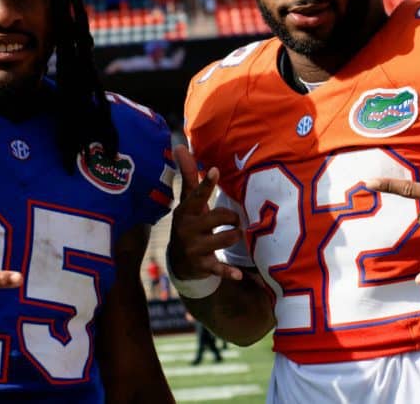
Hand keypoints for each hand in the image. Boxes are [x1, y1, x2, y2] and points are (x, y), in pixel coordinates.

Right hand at [166, 145, 243, 281]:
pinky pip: (219, 267)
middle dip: (233, 218)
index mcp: (186, 211)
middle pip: (219, 218)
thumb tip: (179, 145)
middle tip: (236, 220)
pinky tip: (239, 274)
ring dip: (236, 236)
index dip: (206, 183)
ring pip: (225, 239)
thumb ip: (189, 176)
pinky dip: (229, 271)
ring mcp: (194, 248)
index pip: (196, 195)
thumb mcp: (188, 202)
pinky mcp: (201, 266)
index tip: (215, 171)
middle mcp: (188, 229)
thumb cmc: (190, 223)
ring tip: (237, 235)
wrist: (179, 261)